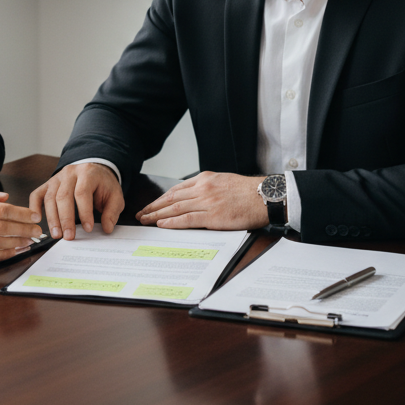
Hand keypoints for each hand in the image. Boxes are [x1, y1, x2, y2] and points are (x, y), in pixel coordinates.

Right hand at [0, 185, 42, 264]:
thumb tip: (6, 198)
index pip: (1, 209)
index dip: (21, 213)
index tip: (33, 215)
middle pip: (3, 227)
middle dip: (24, 229)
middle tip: (37, 230)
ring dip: (17, 242)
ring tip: (30, 241)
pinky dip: (2, 255)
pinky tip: (13, 251)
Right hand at [28, 163, 123, 239]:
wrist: (94, 170)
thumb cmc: (103, 185)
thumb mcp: (115, 195)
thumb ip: (112, 211)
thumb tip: (106, 228)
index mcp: (88, 173)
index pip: (82, 192)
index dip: (84, 212)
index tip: (88, 228)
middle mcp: (70, 173)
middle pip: (63, 196)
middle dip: (65, 219)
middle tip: (69, 236)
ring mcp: (56, 178)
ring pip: (50, 198)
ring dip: (52, 218)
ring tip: (57, 234)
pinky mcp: (48, 184)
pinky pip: (37, 195)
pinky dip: (34, 207)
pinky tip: (38, 219)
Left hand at [135, 172, 268, 229]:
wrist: (263, 196)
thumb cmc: (247, 191)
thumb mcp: (223, 181)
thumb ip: (208, 188)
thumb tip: (194, 196)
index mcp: (204, 180)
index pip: (176, 190)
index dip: (161, 199)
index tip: (151, 205)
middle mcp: (202, 189)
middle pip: (171, 199)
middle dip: (153, 207)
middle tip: (141, 214)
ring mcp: (207, 202)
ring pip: (175, 208)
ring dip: (157, 215)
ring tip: (145, 220)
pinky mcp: (213, 216)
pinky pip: (187, 219)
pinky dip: (172, 222)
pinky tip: (162, 224)